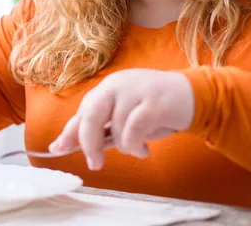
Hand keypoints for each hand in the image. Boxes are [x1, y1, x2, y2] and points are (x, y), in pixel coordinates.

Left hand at [49, 69, 194, 169]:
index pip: (83, 111)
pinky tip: (144, 150)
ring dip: (125, 147)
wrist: (195, 95)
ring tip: (138, 149)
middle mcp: (117, 85)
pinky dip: (136, 145)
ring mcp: (135, 91)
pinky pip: (134, 130)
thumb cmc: (155, 109)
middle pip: (91, 115)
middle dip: (88, 143)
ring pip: (116, 128)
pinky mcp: (154, 102)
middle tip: (94, 164)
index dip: (69, 132)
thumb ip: (101, 130)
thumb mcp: (125, 118)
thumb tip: (70, 146)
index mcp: (107, 88)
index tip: (55, 149)